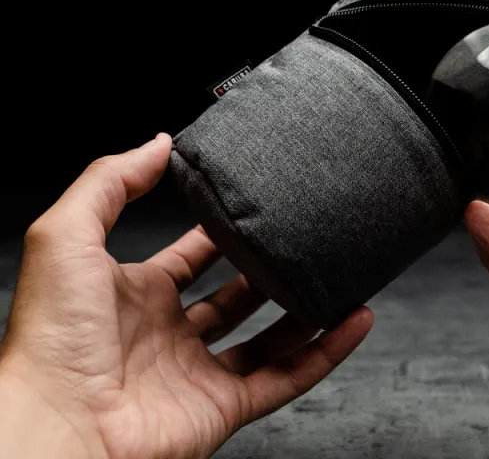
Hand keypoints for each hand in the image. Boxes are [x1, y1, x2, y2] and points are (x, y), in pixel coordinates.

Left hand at [0, 135, 372, 458]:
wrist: (54, 430)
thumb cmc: (50, 337)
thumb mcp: (67, 234)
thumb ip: (111, 182)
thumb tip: (159, 142)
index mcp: (135, 297)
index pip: (189, 257)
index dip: (218, 234)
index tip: (253, 208)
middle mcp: (170, 337)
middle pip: (234, 297)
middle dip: (267, 270)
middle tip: (301, 239)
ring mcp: (199, 374)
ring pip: (268, 338)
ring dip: (305, 310)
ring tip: (337, 275)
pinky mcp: (223, 408)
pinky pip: (287, 379)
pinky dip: (326, 353)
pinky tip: (353, 323)